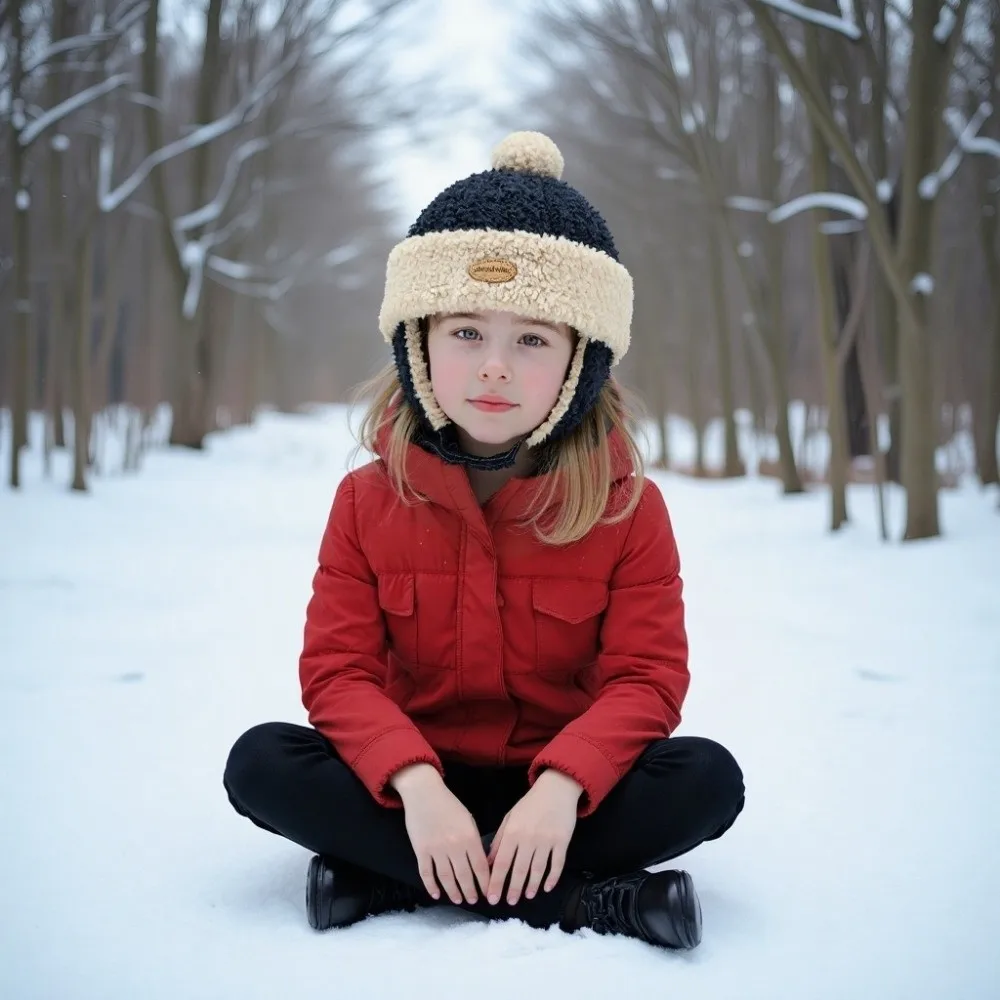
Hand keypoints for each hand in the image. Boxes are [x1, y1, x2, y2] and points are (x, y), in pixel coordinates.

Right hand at [390, 764, 490, 905]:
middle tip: (473, 901)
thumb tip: (480, 863)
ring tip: (459, 900)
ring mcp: (436, 850)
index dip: (484, 883)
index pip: (480, 866)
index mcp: (469, 837)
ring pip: (446, 877)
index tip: (488, 893)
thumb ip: (474, 841)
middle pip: (464, 875)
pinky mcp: (421, 851)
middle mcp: (454, 846)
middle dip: (470, 891)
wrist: (424, 793)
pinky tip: (436, 894)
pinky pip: (426, 873)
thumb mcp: (468, 819)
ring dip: (453, 891)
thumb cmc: (449, 805)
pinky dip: (431, 886)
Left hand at [486, 769, 581, 905]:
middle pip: (519, 869)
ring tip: (527, 896)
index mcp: (513, 832)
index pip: (501, 862)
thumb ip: (499, 840)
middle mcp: (528, 839)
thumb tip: (489, 862)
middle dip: (513, 889)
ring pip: (538, 869)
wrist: (555, 789)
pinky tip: (547, 887)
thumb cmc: (530, 805)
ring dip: (532, 885)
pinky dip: (552, 878)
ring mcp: (546, 841)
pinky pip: (557, 864)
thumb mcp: (510, 818)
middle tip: (509, 903)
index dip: (496, 882)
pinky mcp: (562, 842)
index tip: (491, 898)